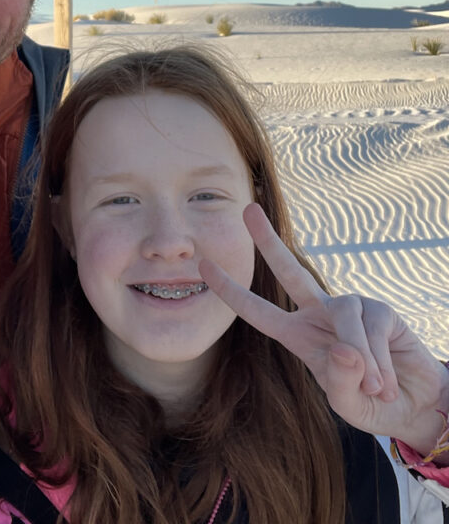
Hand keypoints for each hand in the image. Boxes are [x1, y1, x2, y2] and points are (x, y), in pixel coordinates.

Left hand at [199, 203, 448, 458]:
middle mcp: (319, 313)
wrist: (412, 404)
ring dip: (362, 362)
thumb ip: (340, 381)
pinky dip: (381, 364)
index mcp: (298, 335)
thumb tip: (345, 349)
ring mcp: (351, 307)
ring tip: (376, 389)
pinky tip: (388, 381)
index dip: (230, 291)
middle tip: (247, 210)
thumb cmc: (370, 403)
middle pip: (290, 272)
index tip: (202, 265)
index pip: (258, 311)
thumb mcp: (347, 403)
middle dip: (268, 241)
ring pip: (345, 321)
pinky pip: (373, 333)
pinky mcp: (380, 311)